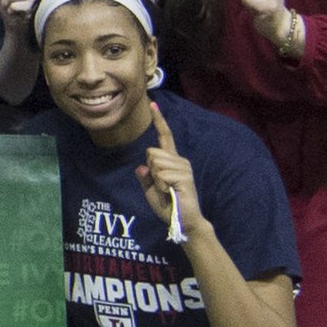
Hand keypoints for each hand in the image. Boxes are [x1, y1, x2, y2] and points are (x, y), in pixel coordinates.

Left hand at [136, 105, 204, 235]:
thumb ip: (145, 177)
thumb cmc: (167, 205)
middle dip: (150, 170)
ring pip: (155, 162)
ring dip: (156, 180)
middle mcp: (179, 160)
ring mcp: (183, 167)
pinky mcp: (184, 176)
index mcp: (171, 161)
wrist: (182, 221)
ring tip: (167, 190)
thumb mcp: (150, 189)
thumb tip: (141, 167)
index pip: (165, 136)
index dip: (159, 121)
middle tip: (162, 186)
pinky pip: (161, 174)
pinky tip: (170, 192)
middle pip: (151, 152)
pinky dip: (160, 186)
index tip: (153, 105)